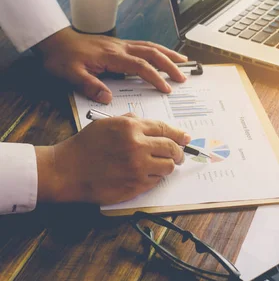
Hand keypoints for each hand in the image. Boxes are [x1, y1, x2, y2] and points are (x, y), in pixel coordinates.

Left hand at [35, 27, 187, 103]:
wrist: (55, 40)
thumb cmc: (62, 58)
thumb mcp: (71, 75)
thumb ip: (90, 86)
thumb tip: (108, 98)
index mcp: (112, 56)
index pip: (140, 66)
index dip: (156, 77)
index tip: (167, 89)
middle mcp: (120, 48)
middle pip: (152, 53)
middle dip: (170, 65)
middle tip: (183, 78)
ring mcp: (121, 44)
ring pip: (151, 46)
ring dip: (168, 54)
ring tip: (183, 61)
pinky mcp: (119, 44)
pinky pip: (144, 45)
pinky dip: (158, 49)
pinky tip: (163, 54)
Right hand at [35, 114, 190, 204]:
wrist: (66, 171)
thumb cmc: (84, 147)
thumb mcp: (106, 123)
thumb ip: (129, 120)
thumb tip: (148, 123)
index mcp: (131, 127)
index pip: (165, 129)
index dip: (178, 134)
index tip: (185, 138)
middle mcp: (138, 146)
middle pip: (171, 148)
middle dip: (179, 152)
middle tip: (179, 155)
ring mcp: (138, 167)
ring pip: (168, 166)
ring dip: (168, 166)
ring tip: (161, 166)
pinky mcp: (136, 185)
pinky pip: (156, 181)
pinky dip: (155, 178)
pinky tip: (146, 175)